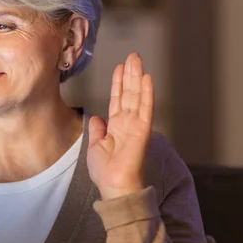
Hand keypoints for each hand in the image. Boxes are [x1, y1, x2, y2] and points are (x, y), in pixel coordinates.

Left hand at [87, 53, 153, 199]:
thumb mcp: (95, 146)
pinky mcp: (143, 130)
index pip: (118, 100)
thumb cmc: (105, 172)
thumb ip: (97, 130)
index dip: (119, 83)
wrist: (114, 186)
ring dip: (137, 77)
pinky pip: (145, 108)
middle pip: (129, 93)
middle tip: (133, 56)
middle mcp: (127, 123)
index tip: (120, 68)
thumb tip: (97, 118)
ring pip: (137, 96)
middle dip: (130, 74)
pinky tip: (147, 78)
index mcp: (116, 127)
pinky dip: (146, 92)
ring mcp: (136, 125)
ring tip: (137, 60)